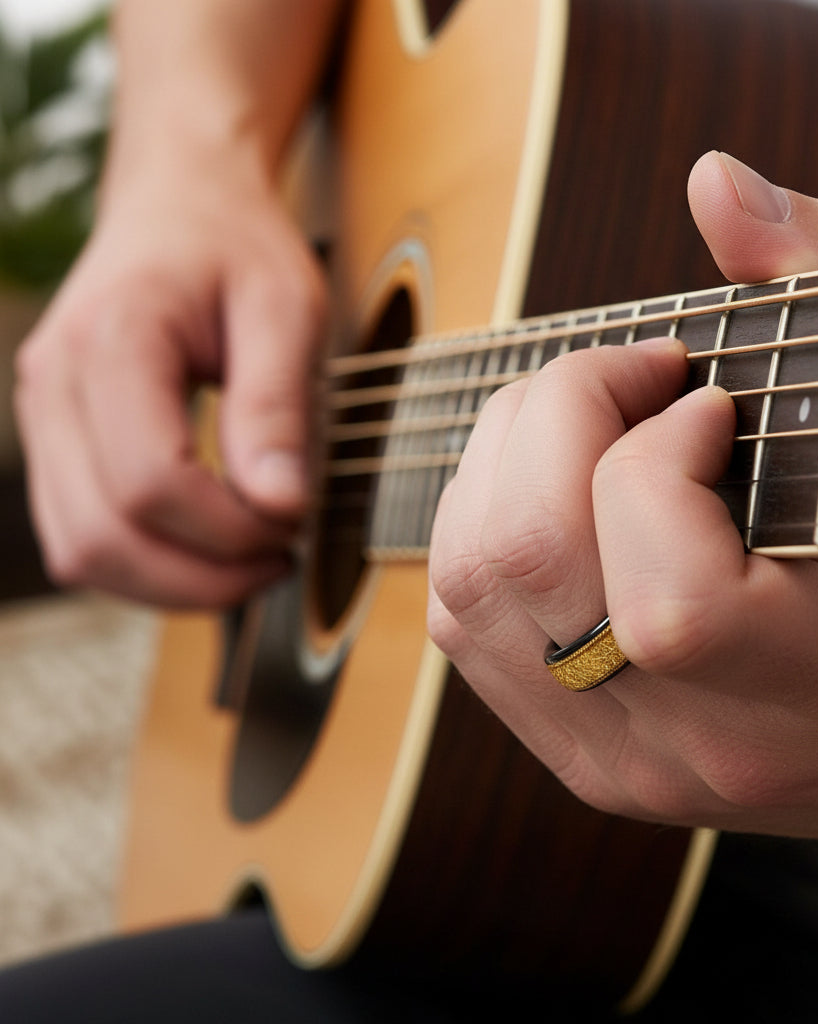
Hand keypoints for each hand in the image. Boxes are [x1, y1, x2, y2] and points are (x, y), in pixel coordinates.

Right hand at [15, 160, 325, 606]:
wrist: (181, 203)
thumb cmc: (238, 247)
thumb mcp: (285, 308)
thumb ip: (278, 406)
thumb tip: (281, 509)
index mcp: (113, 341)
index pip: (151, 481)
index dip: (229, 529)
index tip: (296, 524)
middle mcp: (54, 384)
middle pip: (101, 536)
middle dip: (202, 575)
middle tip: (281, 559)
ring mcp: (41, 415)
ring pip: (80, 552)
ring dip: (171, 583)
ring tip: (251, 560)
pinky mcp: (54, 439)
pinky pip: (81, 535)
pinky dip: (146, 564)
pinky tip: (210, 547)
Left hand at [428, 152, 817, 869]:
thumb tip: (713, 184)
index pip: (672, 605)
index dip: (657, 462)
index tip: (712, 403)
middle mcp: (703, 747)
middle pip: (531, 565)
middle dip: (558, 414)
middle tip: (639, 376)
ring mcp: (625, 762)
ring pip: (471, 586)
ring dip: (509, 456)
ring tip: (595, 421)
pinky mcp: (579, 755)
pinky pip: (464, 620)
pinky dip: (485, 517)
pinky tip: (560, 487)